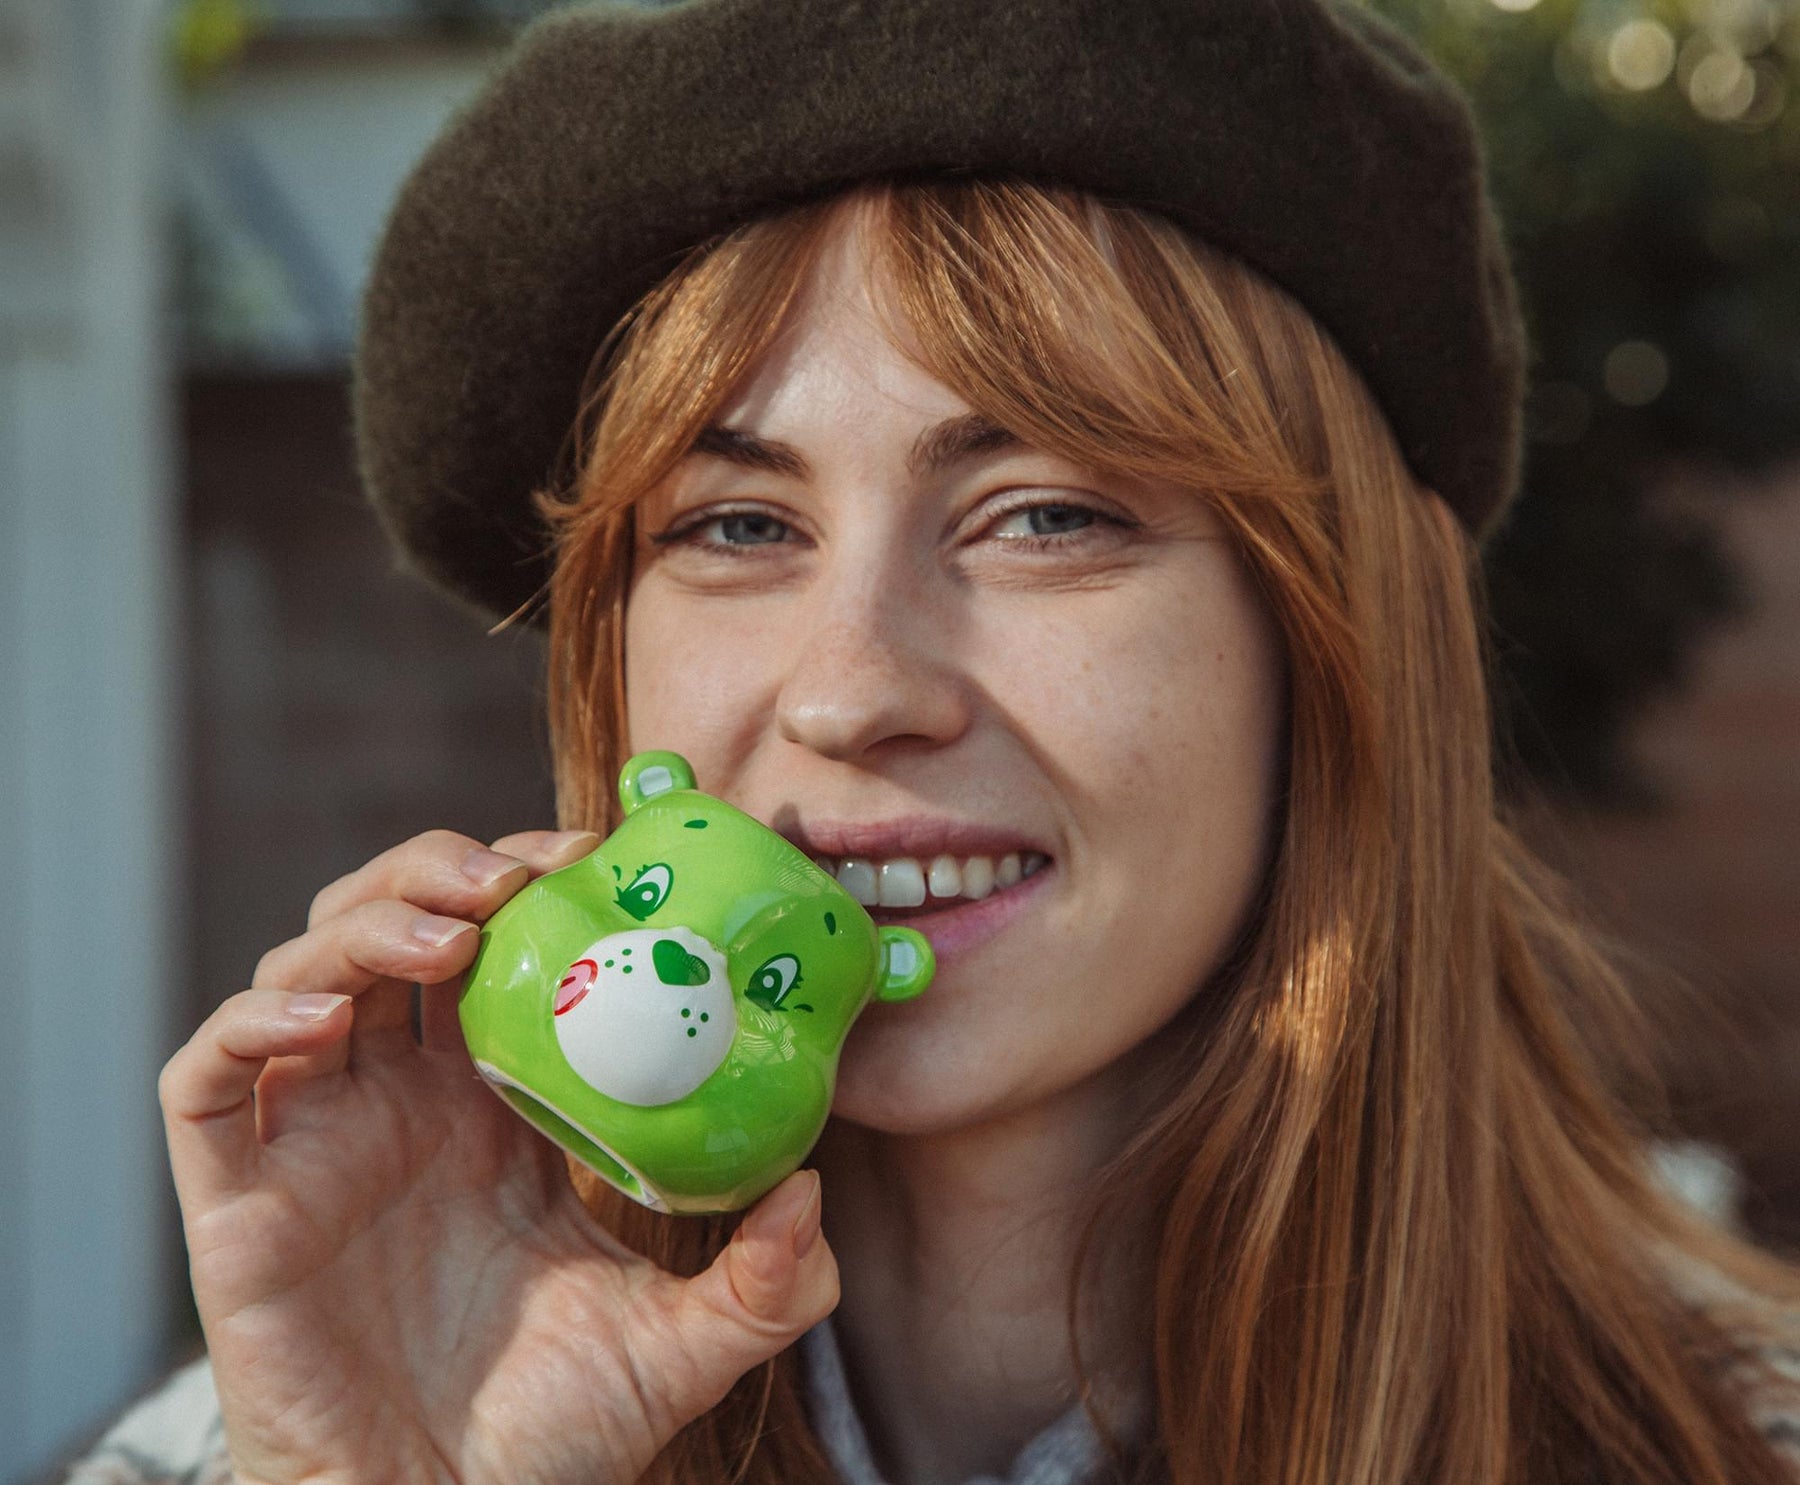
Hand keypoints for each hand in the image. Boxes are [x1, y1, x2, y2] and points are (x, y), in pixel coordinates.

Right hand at [159, 828, 838, 1484]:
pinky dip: (247, 1026)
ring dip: (364, 923)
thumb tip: (817, 1192)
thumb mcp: (683, 1347)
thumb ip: (769, 1282)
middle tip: (515, 878)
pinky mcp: (237, 1203)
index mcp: (492, 1108)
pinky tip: (321, 1020)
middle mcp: (399, 1105)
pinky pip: (203, 1084)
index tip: (596, 853)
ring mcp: (314, 1146)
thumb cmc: (552, 1439)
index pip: (493, 948)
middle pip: (389, 927)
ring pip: (300, 973)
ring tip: (450, 938)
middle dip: (439, 871)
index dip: (527, 880)